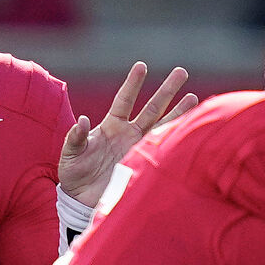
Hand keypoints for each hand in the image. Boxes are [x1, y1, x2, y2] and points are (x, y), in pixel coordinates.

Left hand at [58, 62, 195, 206]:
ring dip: (179, 113)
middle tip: (182, 71)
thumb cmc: (74, 172)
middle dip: (167, 90)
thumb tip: (82, 120)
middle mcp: (129, 134)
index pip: (124, 100)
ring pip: (163, 126)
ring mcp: (139, 148)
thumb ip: (76, 137)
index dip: (133, 84)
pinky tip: (190, 131)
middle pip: (152, 108)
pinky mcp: (145, 165)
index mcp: (111, 126)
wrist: (82, 199)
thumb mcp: (70, 153)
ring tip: (195, 98)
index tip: (142, 66)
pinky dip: (175, 141)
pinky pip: (163, 151)